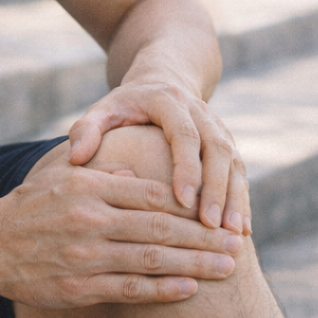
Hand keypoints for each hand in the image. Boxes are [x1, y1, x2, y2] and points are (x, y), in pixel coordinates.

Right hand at [0, 151, 243, 308]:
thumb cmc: (30, 205)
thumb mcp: (62, 175)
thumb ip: (102, 171)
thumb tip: (137, 172)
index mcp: (90, 187)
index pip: (151, 192)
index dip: (188, 202)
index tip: (216, 209)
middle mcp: (91, 220)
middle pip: (160, 228)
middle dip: (203, 236)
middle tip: (236, 242)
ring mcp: (86, 256)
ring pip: (151, 260)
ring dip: (194, 264)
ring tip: (228, 268)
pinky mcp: (79, 288)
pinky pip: (129, 291)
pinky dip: (163, 291)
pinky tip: (191, 290)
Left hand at [67, 79, 249, 234]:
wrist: (160, 83)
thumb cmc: (124, 107)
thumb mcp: (103, 110)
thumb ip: (86, 130)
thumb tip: (76, 158)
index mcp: (168, 101)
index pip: (183, 133)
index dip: (186, 165)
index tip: (182, 199)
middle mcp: (199, 111)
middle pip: (217, 147)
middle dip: (216, 187)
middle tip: (209, 225)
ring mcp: (217, 127)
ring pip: (234, 160)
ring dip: (234, 197)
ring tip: (231, 234)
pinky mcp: (227, 143)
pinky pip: (240, 171)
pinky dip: (241, 200)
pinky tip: (241, 231)